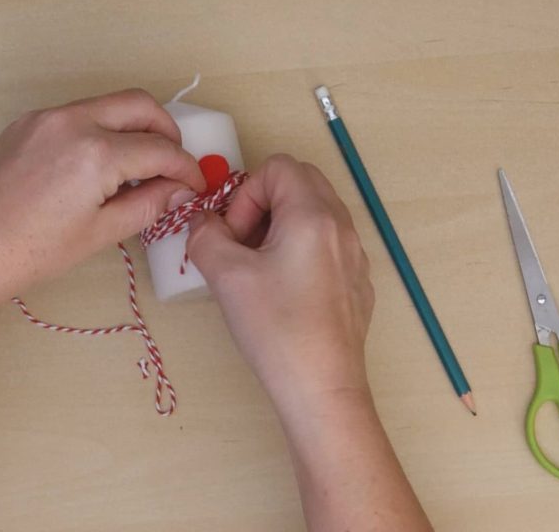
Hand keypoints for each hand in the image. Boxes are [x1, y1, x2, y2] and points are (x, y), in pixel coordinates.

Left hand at [0, 89, 205, 303]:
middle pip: (140, 105)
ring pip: (108, 104)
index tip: (194, 186)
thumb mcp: (99, 234)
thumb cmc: (31, 252)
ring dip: (134, 127)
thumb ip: (147, 205)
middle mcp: (72, 121)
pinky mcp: (27, 123)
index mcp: (95, 153)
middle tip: (173, 165)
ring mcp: (46, 117)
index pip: (159, 149)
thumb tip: (179, 191)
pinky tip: (101, 166)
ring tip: (139, 169)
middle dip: (166, 132)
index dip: (185, 169)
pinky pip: (78, 114)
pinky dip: (101, 130)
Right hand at [186, 154, 373, 410]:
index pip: (277, 168)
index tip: (234, 236)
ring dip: (280, 227)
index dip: (245, 194)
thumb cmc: (276, 331)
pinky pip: (326, 244)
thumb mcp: (226, 276)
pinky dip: (299, 250)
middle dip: (262, 204)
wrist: (321, 389)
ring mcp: (354, 255)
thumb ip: (205, 236)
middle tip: (242, 245)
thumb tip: (202, 222)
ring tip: (258, 269)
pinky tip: (283, 293)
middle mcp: (341, 227)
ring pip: (314, 213)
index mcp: (313, 215)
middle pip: (300, 182)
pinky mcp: (356, 282)